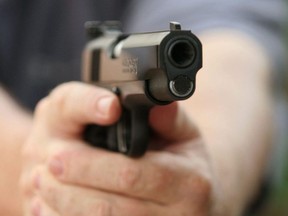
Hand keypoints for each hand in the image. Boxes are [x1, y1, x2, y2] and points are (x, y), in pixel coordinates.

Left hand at [20, 81, 213, 215]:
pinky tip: (52, 210)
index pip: (132, 174)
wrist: (194, 201)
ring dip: (63, 208)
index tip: (57, 155)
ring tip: (40, 186)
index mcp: (190, 182)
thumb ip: (168, 117)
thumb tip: (150, 100)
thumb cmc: (185, 163)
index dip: (93, 166)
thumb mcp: (184, 134)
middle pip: (110, 207)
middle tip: (43, 168)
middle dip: (70, 189)